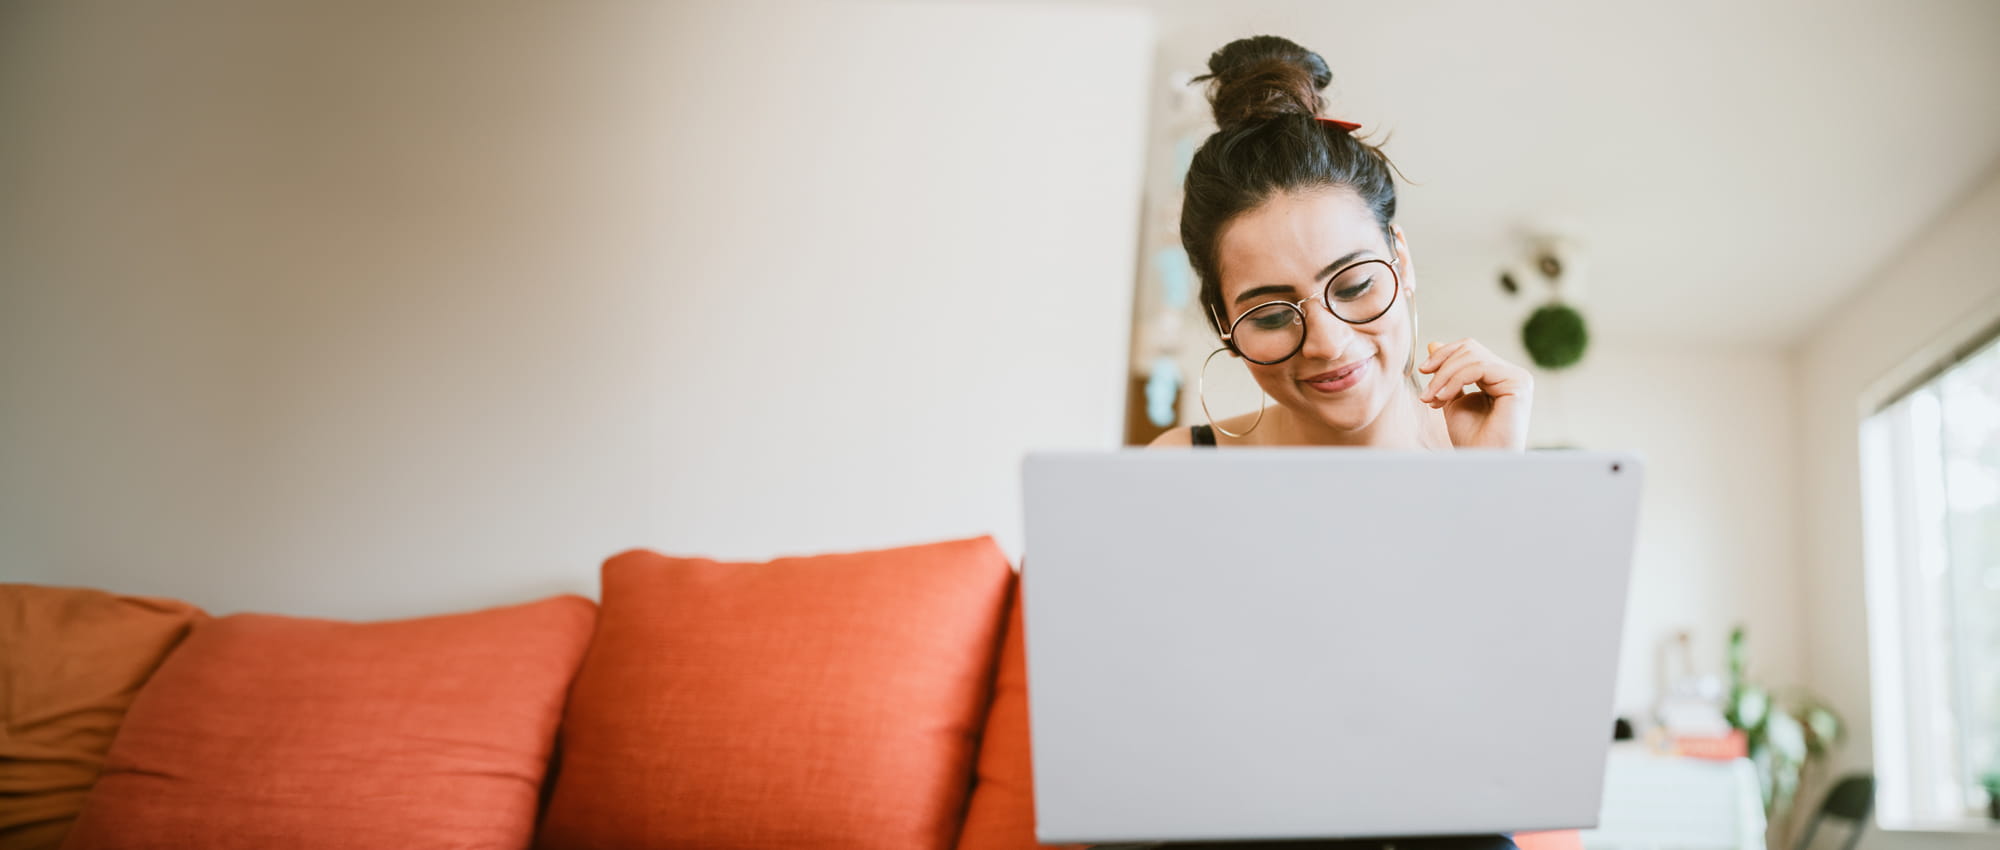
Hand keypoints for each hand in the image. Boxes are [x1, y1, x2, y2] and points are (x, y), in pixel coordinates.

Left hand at [1416, 338, 1533, 449]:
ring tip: (1431, 399)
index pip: (1470, 349)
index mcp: (1499, 376)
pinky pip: (1479, 367)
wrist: (1480, 461)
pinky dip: (1455, 380)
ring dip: (1444, 376)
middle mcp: (1512, 374)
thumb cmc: (1470, 438)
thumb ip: (1447, 373)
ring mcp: (1518, 377)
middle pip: (1470, 349)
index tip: (1423, 371)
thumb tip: (1434, 343)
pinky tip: (1444, 398)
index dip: (1444, 355)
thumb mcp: (1451, 398)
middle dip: (1441, 366)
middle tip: (1426, 392)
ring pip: (1472, 356)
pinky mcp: (1518, 383)